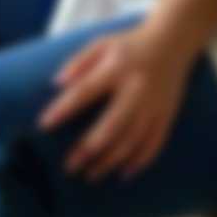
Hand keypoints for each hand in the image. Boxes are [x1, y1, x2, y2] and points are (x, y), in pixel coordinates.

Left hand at [35, 26, 194, 180]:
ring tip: (90, 175)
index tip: (44, 124)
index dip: (64, 108)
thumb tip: (55, 84)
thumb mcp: (102, 44)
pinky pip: (154, 143)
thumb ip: (78, 62)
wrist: (172, 41)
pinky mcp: (166, 114)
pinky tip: (123, 173)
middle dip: (88, 148)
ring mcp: (154, 104)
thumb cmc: (129, 44)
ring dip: (110, 161)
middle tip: (69, 166)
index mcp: (117, 68)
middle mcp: (136, 88)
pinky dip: (139, 161)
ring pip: (132, 140)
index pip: (85, 91)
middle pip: (111, 124)